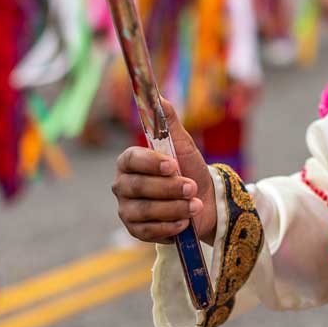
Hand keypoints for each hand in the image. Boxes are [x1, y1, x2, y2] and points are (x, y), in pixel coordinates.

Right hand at [112, 98, 217, 243]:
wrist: (205, 202)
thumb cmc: (190, 170)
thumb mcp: (183, 144)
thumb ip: (169, 122)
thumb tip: (158, 95)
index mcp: (130, 162)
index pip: (130, 159)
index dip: (150, 163)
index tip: (173, 165)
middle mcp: (123, 185)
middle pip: (138, 187)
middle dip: (169, 188)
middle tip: (192, 187)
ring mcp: (127, 209)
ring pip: (145, 210)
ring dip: (175, 208)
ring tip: (195, 205)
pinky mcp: (136, 230)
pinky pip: (148, 231)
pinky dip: (170, 226)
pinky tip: (185, 222)